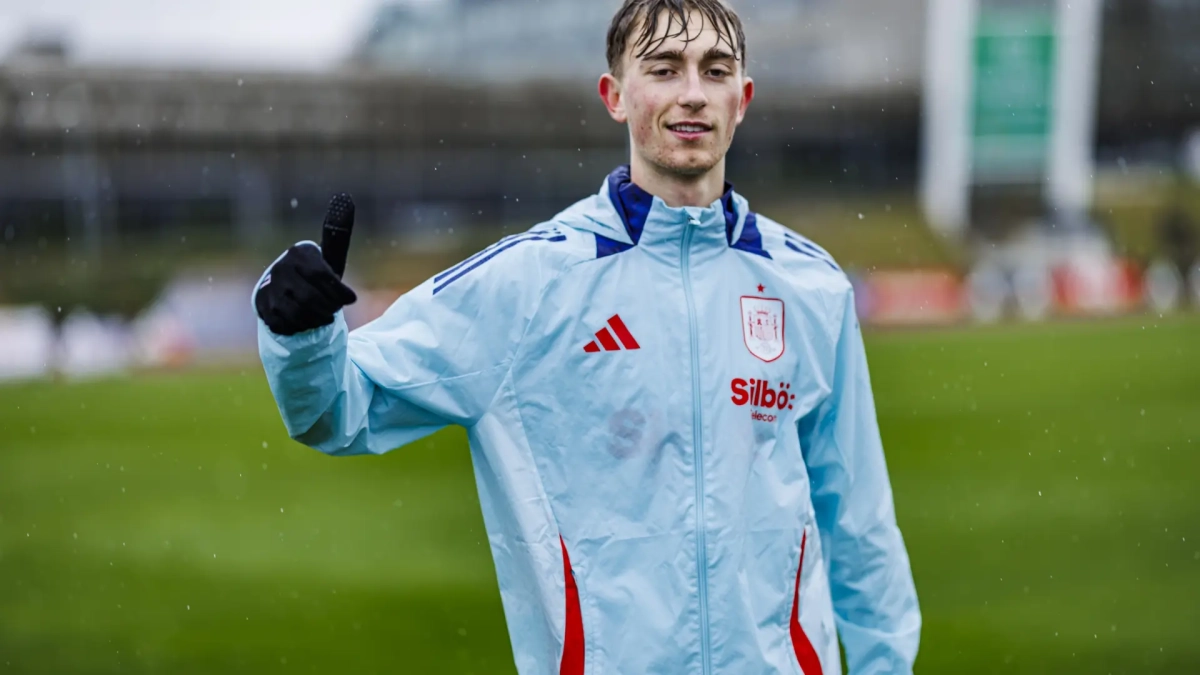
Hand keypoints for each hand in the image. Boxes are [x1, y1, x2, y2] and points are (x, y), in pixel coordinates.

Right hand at [255, 194, 357, 335]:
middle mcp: (281, 268)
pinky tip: (306, 320)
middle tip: (334, 309)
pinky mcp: (263, 306)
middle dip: (329, 307)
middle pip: (312, 298)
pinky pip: (287, 323)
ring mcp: (270, 288)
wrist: (287, 293)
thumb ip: (338, 233)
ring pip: (300, 312)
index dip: (340, 292)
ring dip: (317, 318)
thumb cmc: (315, 274)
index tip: (350, 300)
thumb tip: (344, 197)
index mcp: (300, 253)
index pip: (323, 277)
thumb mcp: (330, 257)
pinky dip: (302, 326)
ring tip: (323, 315)